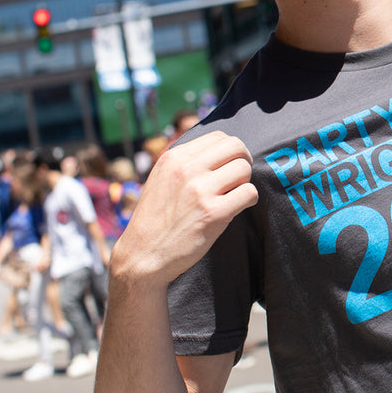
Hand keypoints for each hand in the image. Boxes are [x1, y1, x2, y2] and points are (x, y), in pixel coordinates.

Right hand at [110, 131, 258, 286]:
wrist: (142, 255)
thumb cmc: (156, 219)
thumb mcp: (162, 179)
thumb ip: (187, 162)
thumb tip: (220, 149)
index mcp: (174, 157)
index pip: (218, 136)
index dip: (230, 150)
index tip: (228, 165)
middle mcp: (187, 169)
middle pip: (236, 147)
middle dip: (243, 160)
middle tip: (238, 178)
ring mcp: (200, 190)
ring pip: (244, 169)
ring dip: (244, 182)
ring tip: (233, 195)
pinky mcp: (214, 212)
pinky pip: (249, 193)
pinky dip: (249, 200)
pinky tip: (237, 207)